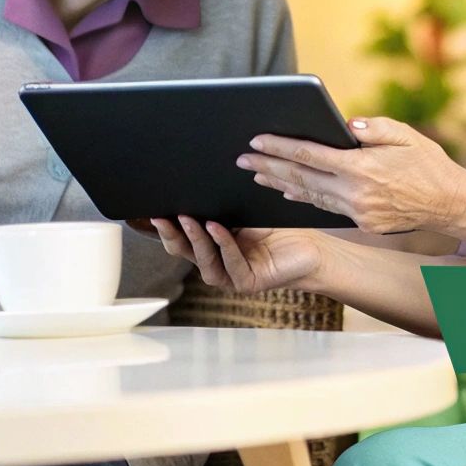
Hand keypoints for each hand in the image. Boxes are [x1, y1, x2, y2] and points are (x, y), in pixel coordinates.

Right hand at [152, 216, 324, 294]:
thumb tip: (196, 182)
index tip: (153, 210)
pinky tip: (217, 229)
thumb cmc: (280, 229)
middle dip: (172, 234)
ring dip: (195, 239)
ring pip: (204, 261)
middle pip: (185, 253)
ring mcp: (231, 276)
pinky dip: (222, 245)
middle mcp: (218, 263)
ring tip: (189, 219)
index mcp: (213, 247)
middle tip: (161, 216)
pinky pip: (230, 264)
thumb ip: (222, 206)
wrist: (313, 248)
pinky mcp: (248, 282)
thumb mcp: (244, 212)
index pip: (183, 239)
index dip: (166, 227)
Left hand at [237, 117, 465, 235]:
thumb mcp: (405, 134)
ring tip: (257, 174)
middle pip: (301, 178)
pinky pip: (325, 208)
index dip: (280, 147)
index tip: (257, 140)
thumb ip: (372, 128)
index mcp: (362, 168)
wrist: (450, 203)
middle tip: (242, 158)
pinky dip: (303, 199)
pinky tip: (287, 192)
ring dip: (281, 184)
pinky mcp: (362, 224)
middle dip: (269, 166)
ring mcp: (357, 213)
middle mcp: (355, 194)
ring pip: (309, 197)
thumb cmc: (428, 162)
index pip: (310, 156)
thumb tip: (345, 125)